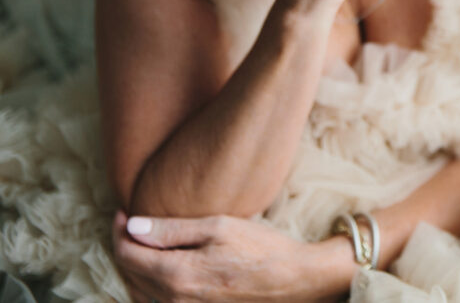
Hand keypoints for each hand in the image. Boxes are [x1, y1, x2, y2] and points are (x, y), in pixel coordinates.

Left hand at [112, 210, 351, 302]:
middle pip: (129, 274)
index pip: (127, 253)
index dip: (120, 230)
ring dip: (134, 267)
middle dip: (125, 246)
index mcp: (176, 275)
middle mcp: (173, 301)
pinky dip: (148, 285)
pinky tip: (158, 270)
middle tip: (130, 222)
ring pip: (139, 292)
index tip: (125, 210)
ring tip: (142, 242)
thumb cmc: (261, 249)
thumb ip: (172, 229)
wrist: (294, 280)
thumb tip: (133, 226)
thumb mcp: (219, 227)